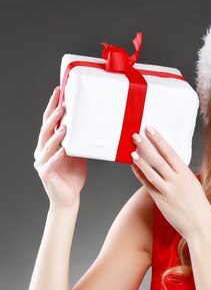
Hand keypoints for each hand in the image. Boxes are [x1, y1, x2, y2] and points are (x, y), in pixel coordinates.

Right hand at [34, 86, 86, 206]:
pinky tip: (63, 151)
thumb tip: (90, 124)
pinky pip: (50, 163)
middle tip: (63, 105)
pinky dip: (56, 156)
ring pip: (46, 145)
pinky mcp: (45, 174)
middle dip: (54, 116)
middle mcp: (41, 150)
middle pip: (45, 129)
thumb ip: (78, 140)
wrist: (69, 197)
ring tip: (64, 126)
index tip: (59, 91)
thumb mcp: (78, 153)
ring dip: (55, 135)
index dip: (53, 106)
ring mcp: (41, 162)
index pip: (49, 121)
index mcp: (48, 143)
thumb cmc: (73, 175)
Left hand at [131, 127, 210, 241]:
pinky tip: (134, 167)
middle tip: (136, 135)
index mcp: (186, 174)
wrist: (200, 226)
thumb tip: (169, 164)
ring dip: (141, 160)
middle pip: (158, 159)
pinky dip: (140, 175)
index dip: (159, 140)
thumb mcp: (193, 185)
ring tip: (132, 150)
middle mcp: (177, 181)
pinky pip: (148, 186)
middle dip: (146, 146)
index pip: (170, 152)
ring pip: (151, 172)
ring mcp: (168, 191)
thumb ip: (181, 174)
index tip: (150, 130)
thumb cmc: (198, 206)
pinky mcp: (161, 201)